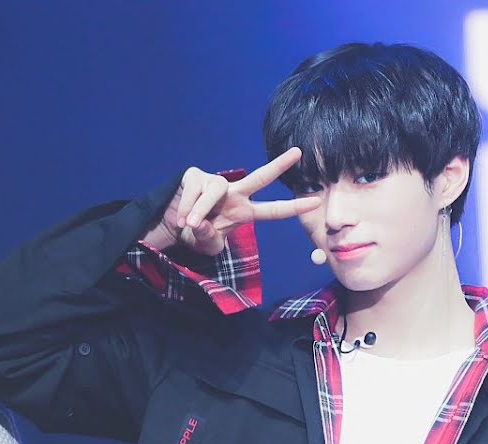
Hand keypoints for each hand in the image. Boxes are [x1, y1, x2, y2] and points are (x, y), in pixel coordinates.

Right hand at [144, 147, 320, 254]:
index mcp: (244, 213)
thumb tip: (202, 224)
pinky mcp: (195, 176)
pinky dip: (186, 207)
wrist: (171, 227)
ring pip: (215, 191)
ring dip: (200, 210)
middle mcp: (235, 194)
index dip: (293, 208)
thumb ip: (209, 239)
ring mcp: (216, 183)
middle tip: (298, 153)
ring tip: (189, 224)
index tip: (315, 202)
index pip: (273, 211)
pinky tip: (181, 217)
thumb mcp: (207, 245)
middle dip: (279, 165)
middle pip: (260, 177)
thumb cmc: (196, 235)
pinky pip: (194, 191)